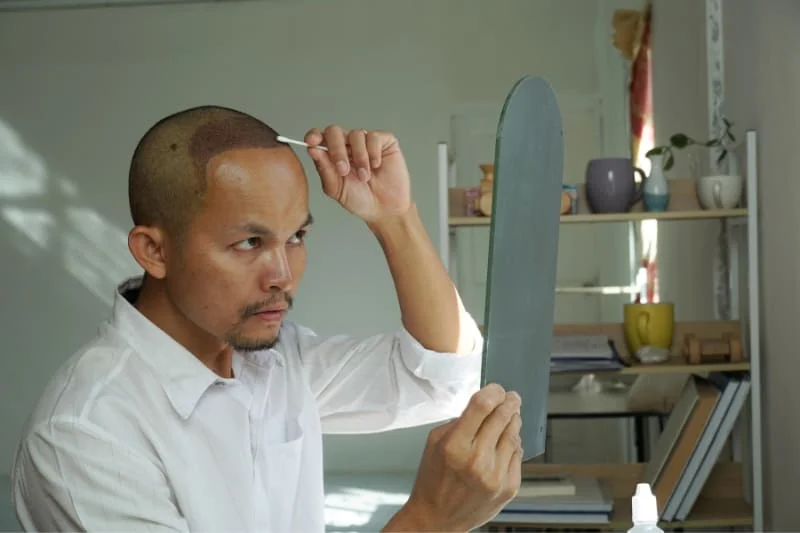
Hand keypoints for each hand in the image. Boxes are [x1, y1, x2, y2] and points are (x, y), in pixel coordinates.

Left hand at [304, 125, 411, 222]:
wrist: (385, 210)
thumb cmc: (360, 200)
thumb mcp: (336, 188)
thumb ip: (324, 169)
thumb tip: (312, 149)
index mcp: (331, 155)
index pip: (318, 137)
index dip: (314, 136)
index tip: (312, 142)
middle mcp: (347, 145)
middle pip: (334, 131)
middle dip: (337, 150)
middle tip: (343, 170)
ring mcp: (365, 142)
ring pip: (356, 134)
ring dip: (359, 158)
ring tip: (364, 177)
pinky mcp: (384, 142)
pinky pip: (374, 137)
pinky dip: (373, 153)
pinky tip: (376, 166)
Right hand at [385, 384, 522, 531]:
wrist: (437, 518)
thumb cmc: (433, 479)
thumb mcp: (435, 442)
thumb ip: (459, 421)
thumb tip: (484, 405)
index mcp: (455, 445)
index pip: (482, 405)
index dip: (493, 391)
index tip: (497, 389)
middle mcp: (477, 460)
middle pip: (503, 416)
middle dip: (510, 402)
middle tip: (512, 397)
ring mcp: (496, 475)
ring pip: (514, 434)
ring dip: (514, 420)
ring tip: (510, 416)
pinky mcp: (508, 487)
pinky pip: (518, 454)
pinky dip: (514, 444)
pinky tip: (506, 442)